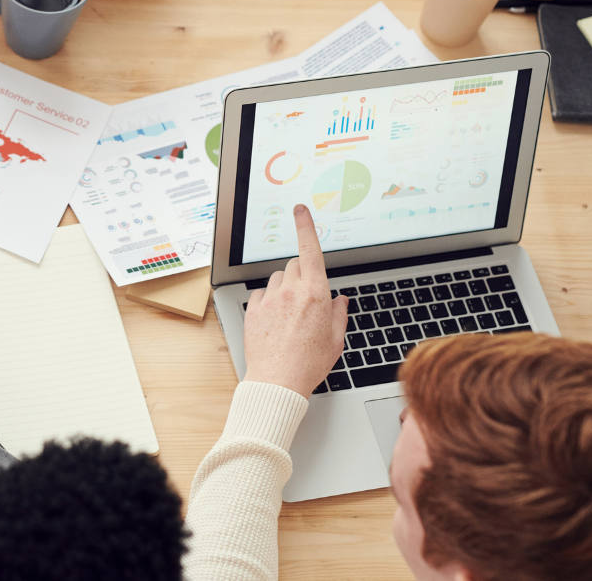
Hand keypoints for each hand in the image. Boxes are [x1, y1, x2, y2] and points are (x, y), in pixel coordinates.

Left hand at [242, 204, 348, 396]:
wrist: (278, 381)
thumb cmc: (310, 363)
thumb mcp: (336, 339)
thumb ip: (338, 313)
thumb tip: (339, 299)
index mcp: (316, 294)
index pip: (310, 250)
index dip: (305, 226)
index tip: (300, 209)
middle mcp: (291, 291)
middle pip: (294, 264)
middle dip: (301, 273)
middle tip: (305, 297)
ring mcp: (269, 299)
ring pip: (277, 278)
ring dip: (284, 288)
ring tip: (289, 316)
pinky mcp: (253, 309)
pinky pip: (261, 294)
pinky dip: (268, 301)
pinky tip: (274, 321)